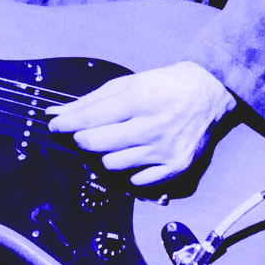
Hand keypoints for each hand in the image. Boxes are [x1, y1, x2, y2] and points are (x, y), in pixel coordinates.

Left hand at [45, 61, 234, 185]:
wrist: (209, 93)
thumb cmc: (165, 85)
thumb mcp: (128, 83)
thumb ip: (91, 100)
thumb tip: (58, 114)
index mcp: (139, 98)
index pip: (89, 119)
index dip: (65, 125)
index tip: (55, 126)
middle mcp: (152, 126)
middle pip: (96, 146)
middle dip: (82, 141)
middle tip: (84, 135)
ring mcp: (165, 150)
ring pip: (112, 166)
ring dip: (105, 156)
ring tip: (114, 142)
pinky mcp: (176, 168)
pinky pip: (137, 182)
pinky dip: (129, 171)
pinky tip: (134, 155)